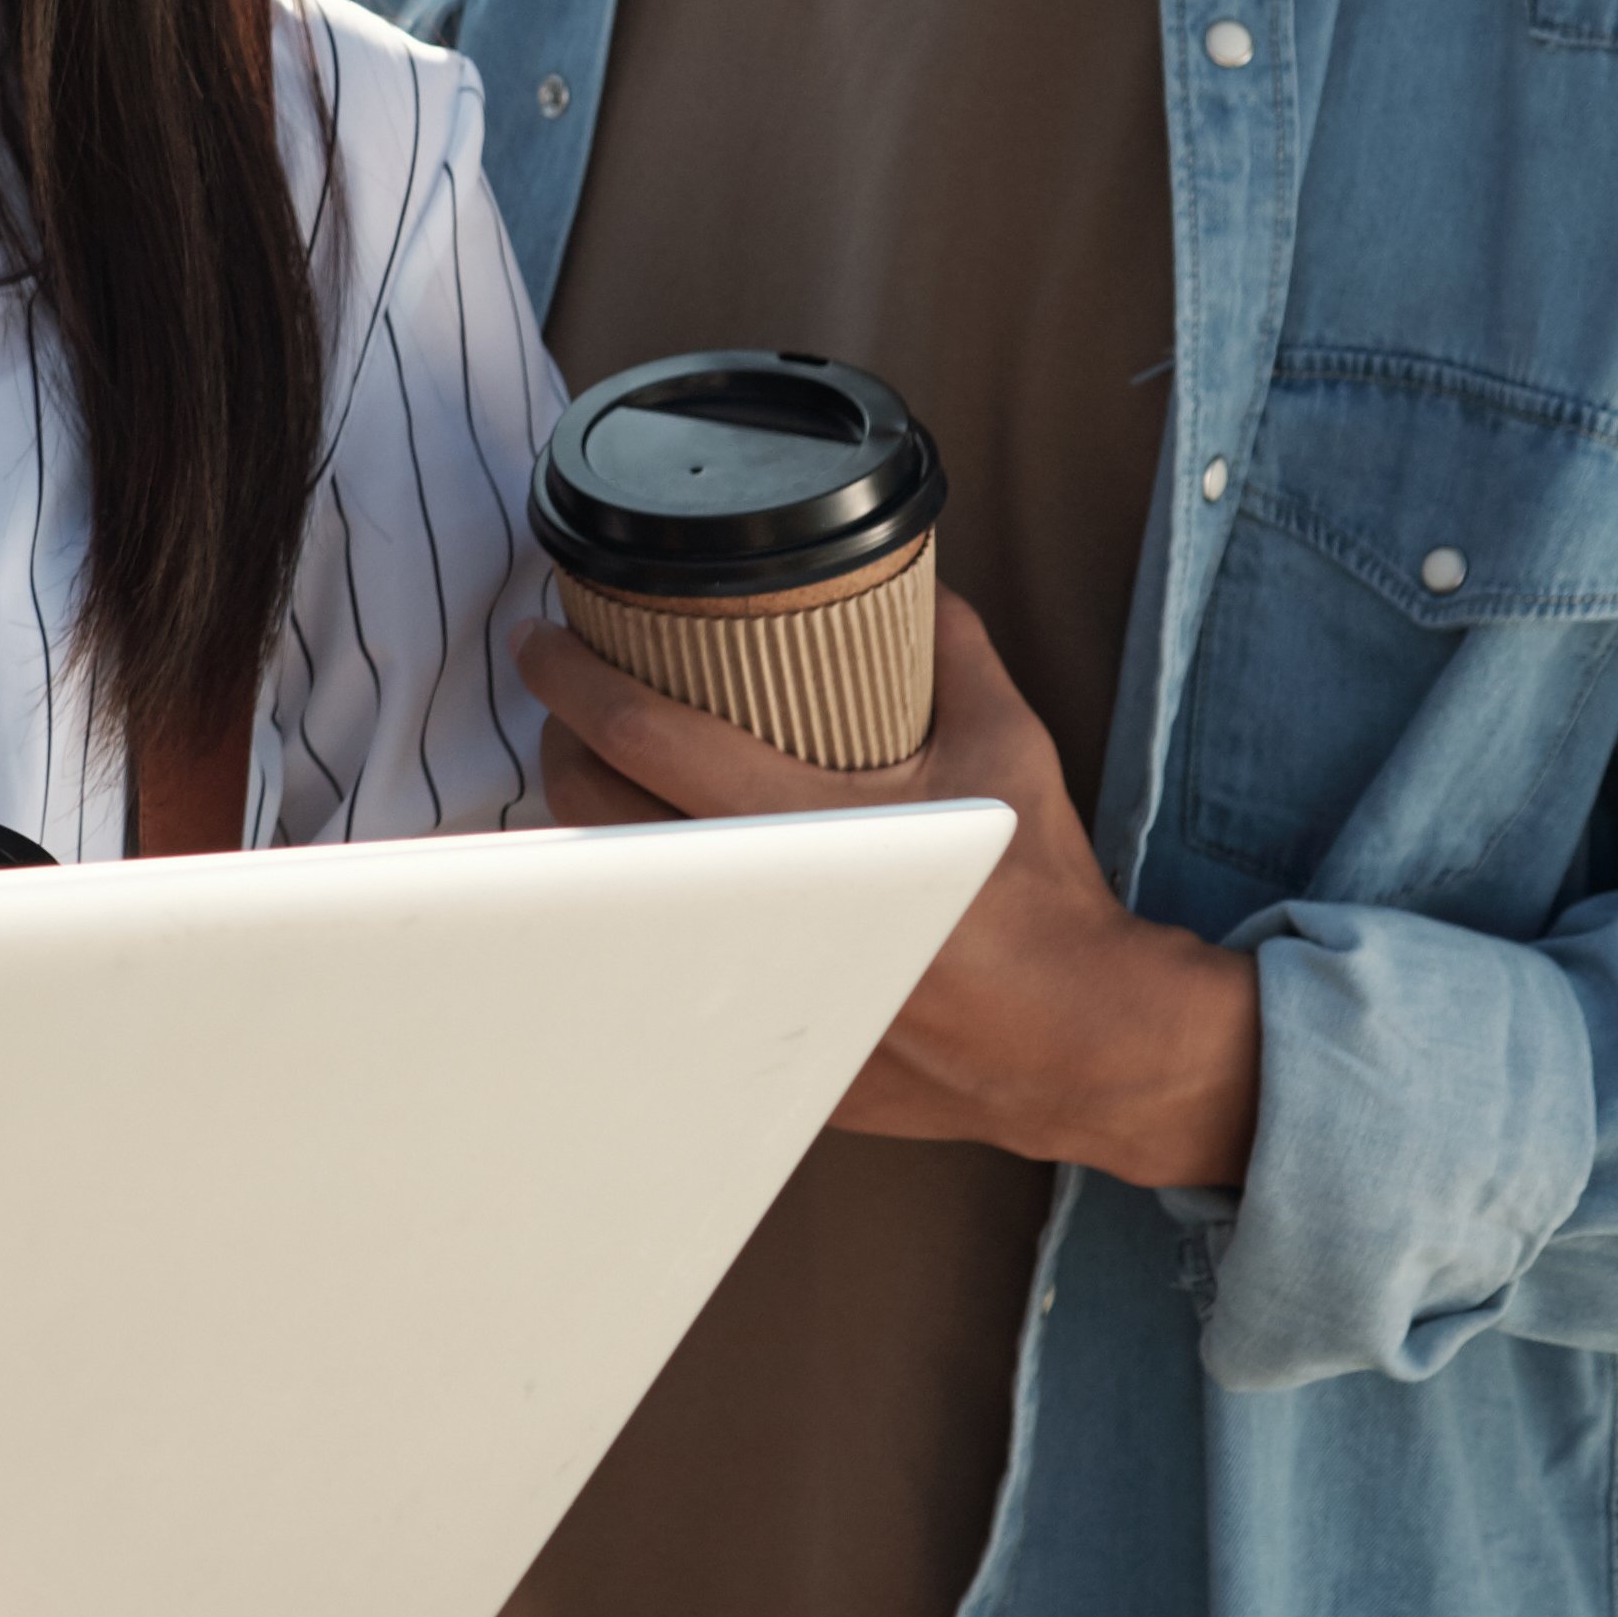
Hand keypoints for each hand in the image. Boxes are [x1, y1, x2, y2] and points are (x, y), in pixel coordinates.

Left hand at [519, 594, 1259, 1188]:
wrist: (1077, 1034)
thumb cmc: (1039, 893)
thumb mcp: (1008, 752)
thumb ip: (956, 655)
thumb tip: (919, 582)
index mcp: (806, 827)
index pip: (643, 736)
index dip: (572, 680)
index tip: (540, 642)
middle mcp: (755, 907)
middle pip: (591, 813)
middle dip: (561, 744)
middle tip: (564, 705)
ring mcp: (740, 981)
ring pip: (604, 895)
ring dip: (580, 830)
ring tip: (592, 779)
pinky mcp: (744, 1035)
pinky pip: (650, 966)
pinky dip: (632, 913)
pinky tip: (638, 882)